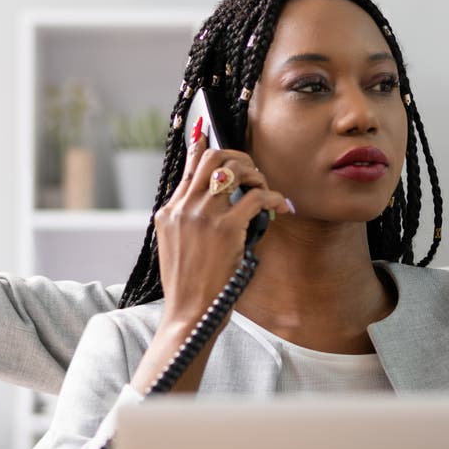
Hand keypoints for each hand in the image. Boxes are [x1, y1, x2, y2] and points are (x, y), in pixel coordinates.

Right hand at [151, 118, 290, 328]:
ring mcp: (202, 217)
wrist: (189, 315)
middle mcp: (182, 208)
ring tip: (265, 192)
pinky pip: (256, 198)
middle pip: (213, 158)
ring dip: (256, 175)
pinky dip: (273, 198)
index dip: (206, 146)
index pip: (189, 165)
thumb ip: (189, 221)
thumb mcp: (177, 248)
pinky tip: (280, 208)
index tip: (213, 133)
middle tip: (254, 174)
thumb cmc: (190, 287)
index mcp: (168, 212)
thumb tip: (214, 200)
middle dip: (239, 158)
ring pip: (233, 170)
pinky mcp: (225, 230)